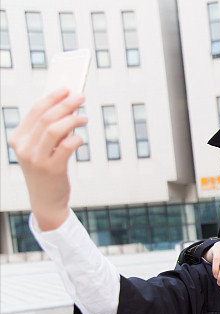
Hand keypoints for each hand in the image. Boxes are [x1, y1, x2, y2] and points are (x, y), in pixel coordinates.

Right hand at [9, 88, 86, 230]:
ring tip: (84, 117)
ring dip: (73, 120)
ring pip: (55, 129)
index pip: (35, 111)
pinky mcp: (52, 169)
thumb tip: (69, 107)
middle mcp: (23, 148)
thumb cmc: (46, 171)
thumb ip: (48, 131)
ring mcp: (36, 159)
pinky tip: (80, 138)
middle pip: (46, 117)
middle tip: (81, 98)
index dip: (53, 98)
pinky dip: (76, 138)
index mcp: (18, 139)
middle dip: (66, 104)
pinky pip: (67, 146)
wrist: (45, 201)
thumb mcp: (40, 150)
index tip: (67, 89)